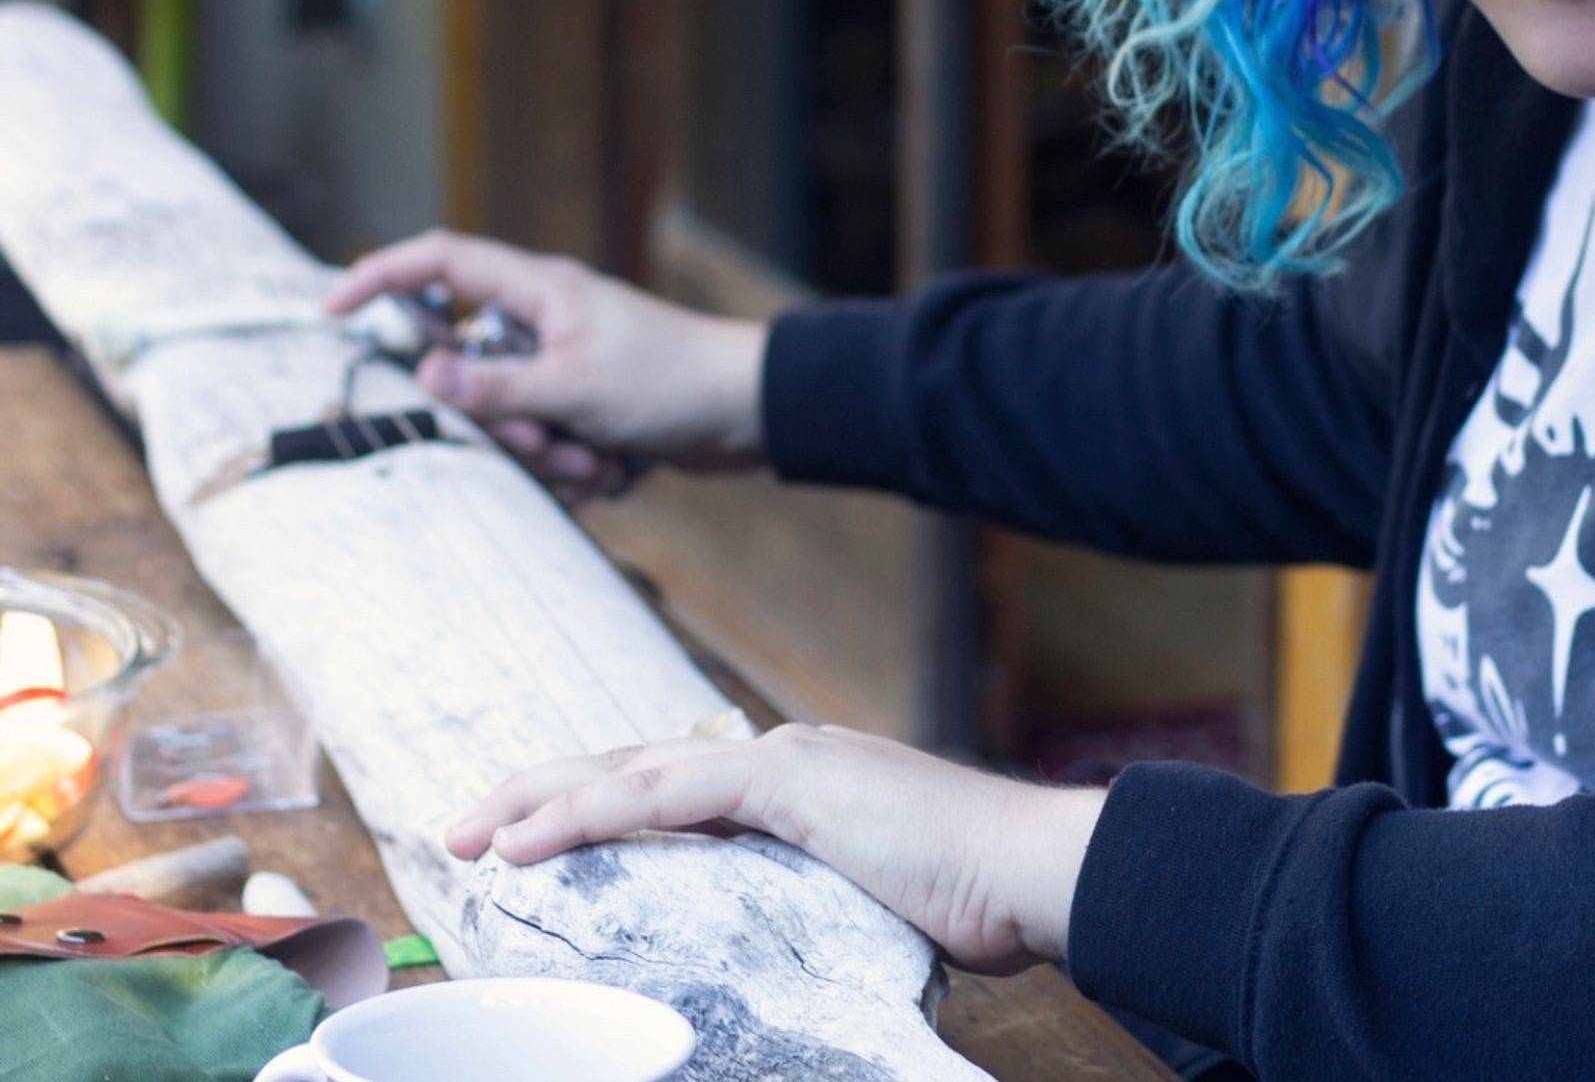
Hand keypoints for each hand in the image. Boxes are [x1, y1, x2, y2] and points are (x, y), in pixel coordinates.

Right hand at [324, 231, 768, 500]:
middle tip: (549, 440)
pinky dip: (575, 465)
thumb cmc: (670, 382)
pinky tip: (617, 468)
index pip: (442, 262)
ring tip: (599, 457)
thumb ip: (493, 388)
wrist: (751, 413)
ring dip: (548, 453)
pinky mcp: (588, 408)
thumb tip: (423, 377)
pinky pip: (549, 443)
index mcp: (540, 292)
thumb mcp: (571, 389)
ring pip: (511, 418)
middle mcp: (547, 322)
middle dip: (502, 423)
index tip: (335, 311)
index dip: (382, 276)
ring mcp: (567, 365)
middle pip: (469, 369)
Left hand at [445, 723, 1105, 974]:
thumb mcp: (868, 897)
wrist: (1030, 868)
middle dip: (544, 789)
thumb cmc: (970, 896)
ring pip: (635, 769)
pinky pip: (666, 794)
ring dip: (544, 799)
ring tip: (471, 829)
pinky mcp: (790, 781)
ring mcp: (784, 762)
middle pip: (634, 763)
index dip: (595, 801)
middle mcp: (779, 757)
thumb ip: (813, 894)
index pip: (672, 784)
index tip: (529, 834)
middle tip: (465, 823)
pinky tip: (531, 840)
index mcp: (795, 782)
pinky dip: (590, 813)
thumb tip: (773, 936)